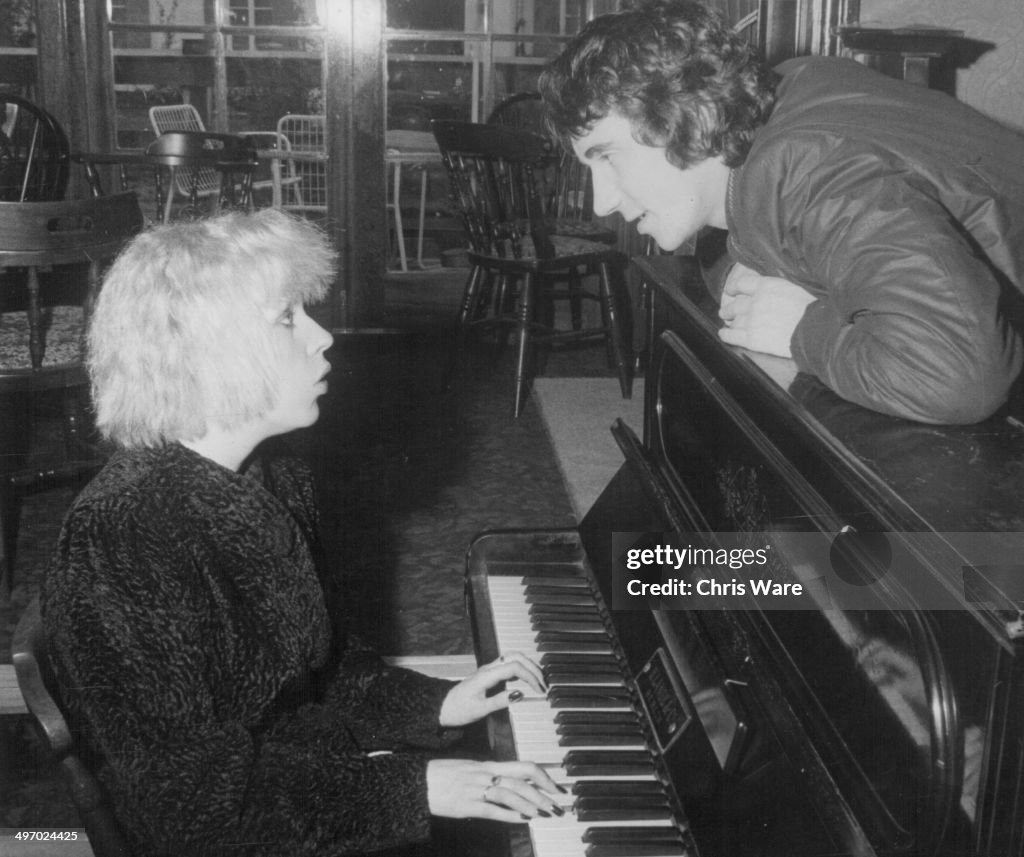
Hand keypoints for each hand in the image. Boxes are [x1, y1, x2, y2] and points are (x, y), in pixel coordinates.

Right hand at [426, 758, 564, 821]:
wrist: (418, 781)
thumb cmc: (443, 774)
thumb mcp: (470, 768)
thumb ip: (490, 773)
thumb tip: (510, 781)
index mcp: (488, 764)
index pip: (524, 765)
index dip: (544, 776)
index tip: (557, 788)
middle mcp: (486, 774)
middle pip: (522, 780)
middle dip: (544, 793)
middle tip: (558, 805)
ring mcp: (477, 789)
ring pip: (511, 794)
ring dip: (531, 805)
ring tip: (545, 814)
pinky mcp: (467, 805)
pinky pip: (492, 809)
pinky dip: (510, 815)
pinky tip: (522, 820)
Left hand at [439, 652, 545, 726]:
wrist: (442, 707)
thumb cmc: (458, 709)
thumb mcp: (479, 710)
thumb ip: (499, 701)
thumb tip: (519, 695)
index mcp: (487, 675)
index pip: (515, 667)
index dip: (530, 676)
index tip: (540, 689)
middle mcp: (488, 668)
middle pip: (516, 656)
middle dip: (534, 667)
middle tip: (544, 683)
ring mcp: (488, 669)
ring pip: (513, 657)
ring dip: (528, 665)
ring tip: (540, 679)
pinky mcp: (489, 674)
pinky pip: (508, 664)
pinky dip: (522, 667)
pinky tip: (527, 678)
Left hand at [718, 263, 815, 357]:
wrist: (816, 329)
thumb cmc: (815, 308)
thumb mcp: (798, 287)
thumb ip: (781, 287)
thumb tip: (779, 288)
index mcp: (767, 286)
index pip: (742, 283)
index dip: (735, 287)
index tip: (732, 290)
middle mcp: (755, 302)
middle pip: (735, 304)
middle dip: (729, 308)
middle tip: (726, 311)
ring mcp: (752, 320)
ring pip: (733, 320)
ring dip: (729, 321)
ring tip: (727, 322)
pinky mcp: (752, 339)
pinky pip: (732, 336)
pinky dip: (726, 335)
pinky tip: (723, 334)